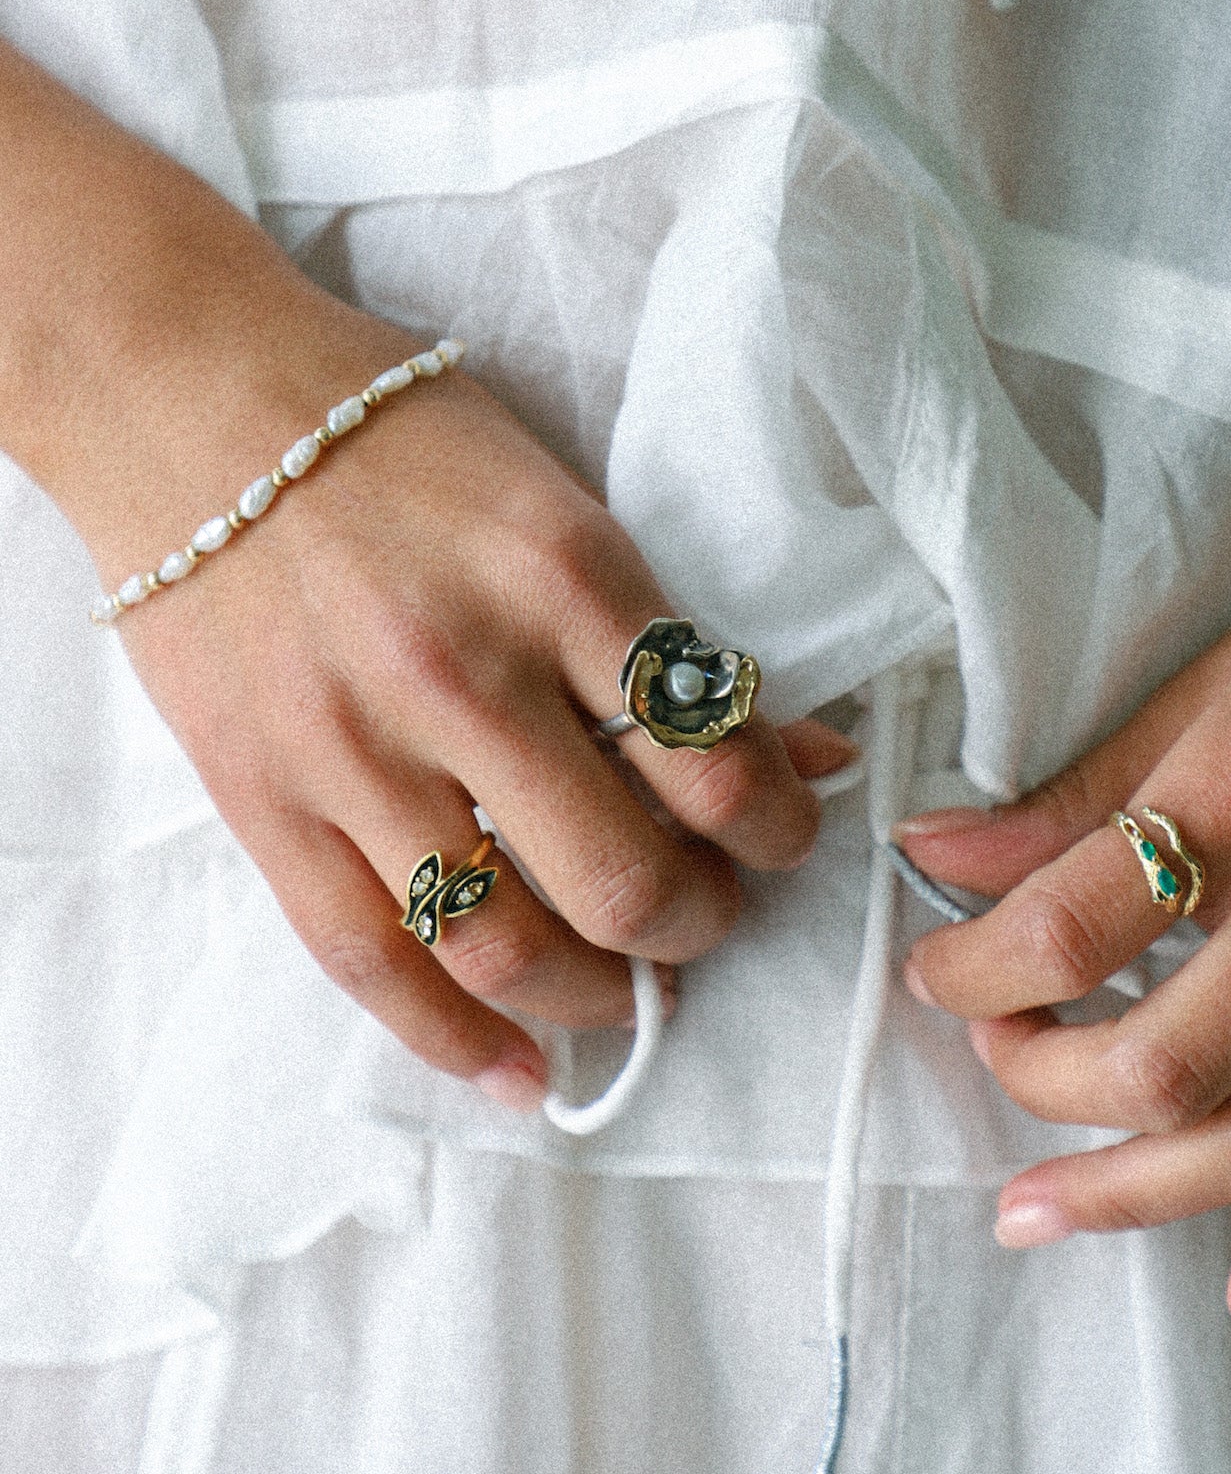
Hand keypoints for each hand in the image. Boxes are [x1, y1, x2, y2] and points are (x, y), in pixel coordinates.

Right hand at [76, 288, 847, 1109]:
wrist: (186, 400)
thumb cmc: (394, 441)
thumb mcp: (561, 501)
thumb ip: (665, 636)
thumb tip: (801, 752)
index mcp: (561, 578)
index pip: (716, 763)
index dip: (778, 831)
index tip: (784, 834)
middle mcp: (461, 673)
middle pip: (626, 884)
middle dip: (698, 926)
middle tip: (708, 914)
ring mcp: (354, 750)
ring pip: (507, 945)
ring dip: (599, 994)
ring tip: (629, 983)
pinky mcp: (266, 803)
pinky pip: (373, 963)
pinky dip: (460, 1041)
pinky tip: (525, 1073)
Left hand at [899, 495, 1230, 1336]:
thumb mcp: (1217, 672)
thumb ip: (1080, 790)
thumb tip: (937, 856)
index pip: (1070, 927)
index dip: (972, 970)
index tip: (939, 971)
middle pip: (1165, 1065)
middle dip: (1044, 1084)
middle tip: (999, 1054)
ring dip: (1139, 1196)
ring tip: (1040, 1209)